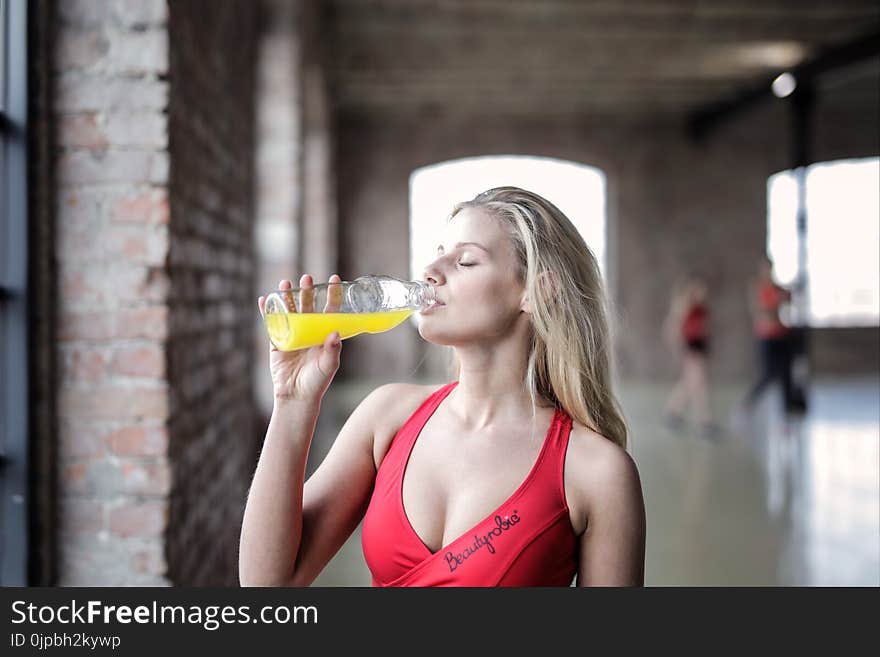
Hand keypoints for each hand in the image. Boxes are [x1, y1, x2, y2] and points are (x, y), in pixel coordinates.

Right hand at [258, 274, 343, 403]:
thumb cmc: (316, 382)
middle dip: (307, 291)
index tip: (334, 279)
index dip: (332, 295)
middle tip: (307, 278)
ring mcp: (292, 334)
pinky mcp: (277, 341)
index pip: (330, 309)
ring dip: (287, 297)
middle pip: (308, 306)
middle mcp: (309, 331)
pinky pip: (271, 323)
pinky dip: (267, 311)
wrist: (295, 396)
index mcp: (324, 334)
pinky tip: (264, 299)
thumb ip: (332, 350)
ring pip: (289, 310)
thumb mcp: (328, 366)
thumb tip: (335, 333)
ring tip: (285, 283)